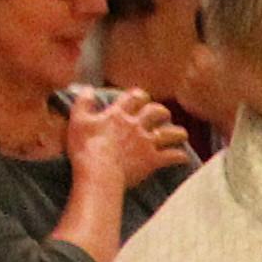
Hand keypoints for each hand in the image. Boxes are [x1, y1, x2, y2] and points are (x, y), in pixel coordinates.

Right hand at [65, 90, 192, 194]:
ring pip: (171, 133)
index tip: (141, 98)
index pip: (133, 97)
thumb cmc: (85, 148)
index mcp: (119, 114)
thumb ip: (83, 103)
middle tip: (162, 115)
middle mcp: (136, 125)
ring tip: (181, 135)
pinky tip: (183, 158)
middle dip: (161, 112)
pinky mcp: (152, 160)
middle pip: (156, 111)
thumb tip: (87, 89)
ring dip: (178, 133)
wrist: (98, 172)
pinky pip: (172, 156)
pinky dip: (180, 156)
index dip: (139, 96)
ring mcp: (146, 142)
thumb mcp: (78, 121)